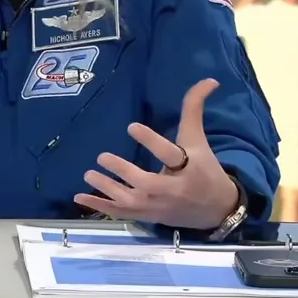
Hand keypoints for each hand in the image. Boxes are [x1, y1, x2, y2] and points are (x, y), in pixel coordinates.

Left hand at [74, 79, 239, 229]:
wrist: (217, 210)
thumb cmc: (205, 169)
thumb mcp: (199, 138)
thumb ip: (194, 109)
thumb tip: (209, 80)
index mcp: (189, 166)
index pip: (169, 153)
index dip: (151, 141)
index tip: (130, 126)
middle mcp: (173, 189)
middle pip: (147, 183)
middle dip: (124, 171)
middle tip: (102, 156)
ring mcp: (159, 206)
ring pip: (131, 201)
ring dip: (107, 189)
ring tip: (88, 174)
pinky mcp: (149, 217)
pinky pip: (123, 214)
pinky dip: (101, 207)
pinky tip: (80, 197)